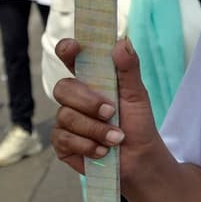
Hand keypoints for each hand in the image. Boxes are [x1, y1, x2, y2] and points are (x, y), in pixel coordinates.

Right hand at [51, 37, 159, 181]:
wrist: (138, 159)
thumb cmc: (137, 123)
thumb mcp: (137, 94)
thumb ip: (129, 68)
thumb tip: (121, 42)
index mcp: (91, 80)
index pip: (71, 58)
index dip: (67, 50)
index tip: (73, 47)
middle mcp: (74, 98)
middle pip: (63, 88)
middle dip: (88, 101)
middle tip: (111, 112)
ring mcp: (65, 120)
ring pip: (66, 116)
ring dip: (94, 129)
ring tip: (115, 138)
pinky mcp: (62, 144)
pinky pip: (64, 139)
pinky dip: (88, 145)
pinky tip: (103, 151)